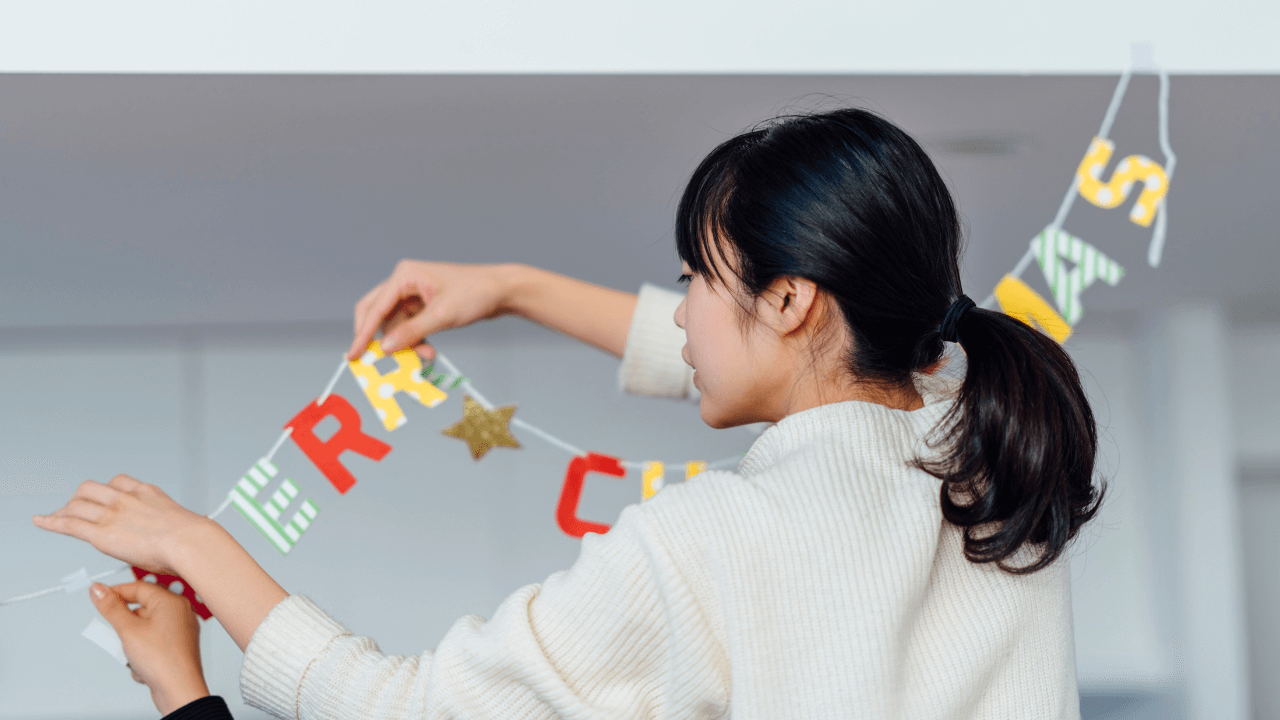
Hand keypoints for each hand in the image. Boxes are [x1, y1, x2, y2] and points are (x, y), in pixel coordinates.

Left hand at [33, 475, 208, 574]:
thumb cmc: (193, 537)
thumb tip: (194, 528)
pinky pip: (69, 523)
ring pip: (77, 504)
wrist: (189, 542)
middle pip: (90, 489)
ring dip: (66, 510)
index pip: (116, 482)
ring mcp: (111, 513)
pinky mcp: (101, 533)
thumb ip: (176, 522)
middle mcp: (125, 498)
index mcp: (146, 492)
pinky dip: (52, 521)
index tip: (100, 498)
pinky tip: (42, 521)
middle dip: (79, 499)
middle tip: (76, 509)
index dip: (103, 491)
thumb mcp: (184, 519)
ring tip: (60, 518)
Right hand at [90, 581, 209, 715]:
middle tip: (116, 637)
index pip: (138, 587)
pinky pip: (151, 645)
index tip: (98, 597)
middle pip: (140, 610)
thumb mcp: (128, 630)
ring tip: (133, 656)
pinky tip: (143, 667)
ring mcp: (179, 630)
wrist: (179, 689)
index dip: (115, 593)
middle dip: (124, 628)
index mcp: (172, 602)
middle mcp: (179, 613)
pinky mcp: (176, 647)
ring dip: (132, 645)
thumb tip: (98, 589)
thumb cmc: (163, 660)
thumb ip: (111, 608)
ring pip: (143, 630)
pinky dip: (142, 655)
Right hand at [347, 260, 519, 360]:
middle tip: (377, 361)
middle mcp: (404, 282)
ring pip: (394, 325)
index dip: (362, 333)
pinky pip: (407, 327)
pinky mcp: (422, 305)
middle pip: (377, 314)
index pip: (375, 307)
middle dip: (381, 339)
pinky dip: (414, 341)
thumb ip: (412, 332)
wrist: (502, 291)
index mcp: (404, 275)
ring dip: (405, 344)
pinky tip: (427, 351)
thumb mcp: (442, 316)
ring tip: (425, 356)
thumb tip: (386, 348)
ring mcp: (413, 294)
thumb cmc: (475, 293)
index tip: (354, 355)